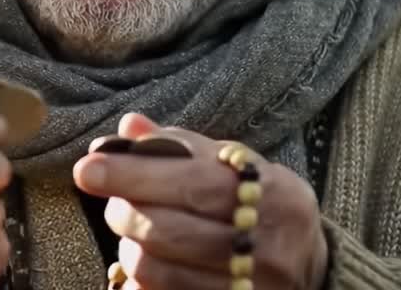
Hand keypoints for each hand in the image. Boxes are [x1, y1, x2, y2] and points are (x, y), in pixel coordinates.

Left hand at [73, 114, 327, 289]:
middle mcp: (268, 246)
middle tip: (116, 205)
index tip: (88, 168)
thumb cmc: (262, 205)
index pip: (193, 182)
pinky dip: (141, 282)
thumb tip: (129, 127)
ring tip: (133, 236)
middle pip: (170, 231)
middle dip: (125, 213)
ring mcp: (252, 288)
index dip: (135, 175)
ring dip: (130, 249)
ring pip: (160, 271)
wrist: (312, 269)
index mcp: (272, 194)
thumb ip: (184, 145)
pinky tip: (143, 268)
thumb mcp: (239, 166)